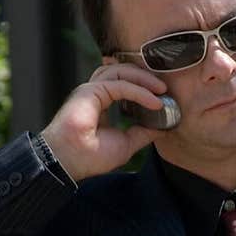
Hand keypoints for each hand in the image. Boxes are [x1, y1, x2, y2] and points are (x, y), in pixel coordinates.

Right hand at [40, 64, 170, 181]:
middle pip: (122, 72)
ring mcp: (91, 90)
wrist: (70, 163)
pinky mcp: (90, 91)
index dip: (143, 87)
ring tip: (161, 91)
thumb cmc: (91, 157)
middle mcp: (94, 93)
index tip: (163, 97)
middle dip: (145, 77)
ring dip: (143, 79)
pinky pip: (120, 85)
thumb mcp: (126, 145)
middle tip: (165, 89)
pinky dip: (140, 91)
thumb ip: (142, 134)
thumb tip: (162, 128)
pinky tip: (155, 102)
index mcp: (100, 103)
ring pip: (120, 72)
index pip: (123, 84)